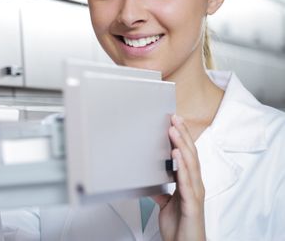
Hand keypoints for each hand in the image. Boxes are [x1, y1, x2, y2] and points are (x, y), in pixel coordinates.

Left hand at [152, 115, 205, 240]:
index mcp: (190, 183)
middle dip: (182, 134)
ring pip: (190, 164)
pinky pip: (187, 182)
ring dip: (182, 144)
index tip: (173, 121)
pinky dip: (182, 166)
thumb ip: (161, 191)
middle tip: (174, 117)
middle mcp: (195, 185)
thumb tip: (149, 182)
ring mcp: (195, 194)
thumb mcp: (166, 204)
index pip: (187, 155)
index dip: (182, 137)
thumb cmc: (179, 227)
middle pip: (191, 154)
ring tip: (173, 129)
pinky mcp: (192, 204)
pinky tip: (176, 154)